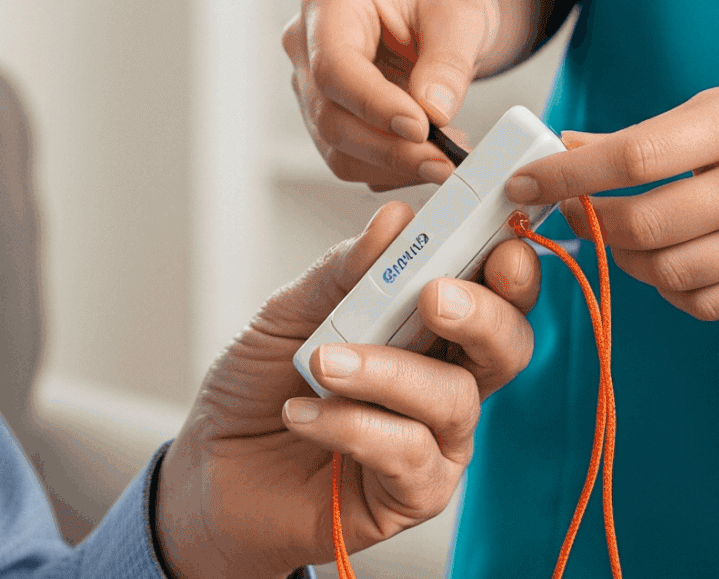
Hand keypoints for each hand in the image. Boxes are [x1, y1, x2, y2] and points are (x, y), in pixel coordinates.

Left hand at [152, 201, 540, 577]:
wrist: (209, 468)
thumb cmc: (258, 385)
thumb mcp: (289, 312)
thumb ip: (344, 273)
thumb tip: (397, 221)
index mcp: (430, 327)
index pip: (494, 290)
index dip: (509, 264)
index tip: (499, 241)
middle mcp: (446, 381)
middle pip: (508, 345)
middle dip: (483, 314)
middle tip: (434, 296)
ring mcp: (436, 443)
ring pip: (455, 398)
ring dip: (388, 372)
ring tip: (323, 361)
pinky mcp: (413, 497)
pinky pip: (409, 455)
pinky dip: (353, 425)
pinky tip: (303, 415)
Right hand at [282, 0, 501, 190]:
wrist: (441, 7)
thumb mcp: (461, 15)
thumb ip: (447, 62)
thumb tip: (433, 111)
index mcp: (329, 2)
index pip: (334, 67)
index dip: (373, 105)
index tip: (420, 128)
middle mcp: (307, 44)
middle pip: (329, 116)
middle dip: (389, 147)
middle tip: (443, 160)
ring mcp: (312, 85)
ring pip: (336, 148)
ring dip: (393, 165)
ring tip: (444, 157)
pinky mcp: (328, 116)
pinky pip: (351, 159)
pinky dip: (392, 168)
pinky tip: (428, 152)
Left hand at [506, 64, 718, 320]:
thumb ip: (652, 133)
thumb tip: (569, 150)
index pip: (632, 157)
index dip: (567, 176)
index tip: (527, 181)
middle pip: (645, 225)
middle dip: (593, 224)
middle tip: (574, 213)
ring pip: (671, 273)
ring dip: (628, 260)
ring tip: (623, 236)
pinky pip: (712, 302)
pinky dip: (673, 290)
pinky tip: (668, 264)